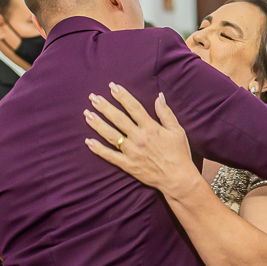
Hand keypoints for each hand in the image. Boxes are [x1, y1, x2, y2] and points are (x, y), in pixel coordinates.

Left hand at [83, 83, 200, 196]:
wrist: (178, 179)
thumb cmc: (179, 153)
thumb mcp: (177, 131)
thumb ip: (166, 113)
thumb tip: (159, 96)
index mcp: (151, 128)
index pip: (134, 107)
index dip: (122, 96)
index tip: (112, 86)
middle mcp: (139, 138)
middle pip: (118, 119)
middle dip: (104, 107)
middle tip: (93, 97)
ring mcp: (132, 152)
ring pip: (111, 135)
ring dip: (98, 124)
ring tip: (87, 114)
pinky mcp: (128, 165)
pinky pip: (110, 156)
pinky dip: (98, 149)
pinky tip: (88, 141)